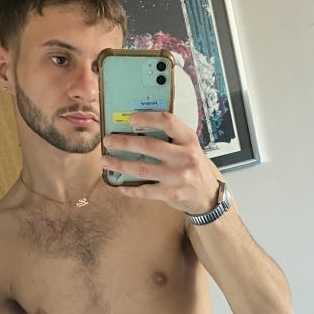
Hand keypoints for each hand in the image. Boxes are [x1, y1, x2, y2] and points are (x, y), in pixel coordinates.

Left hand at [102, 112, 220, 215]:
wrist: (207, 194)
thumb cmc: (193, 167)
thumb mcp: (188, 147)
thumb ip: (170, 137)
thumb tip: (136, 129)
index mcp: (188, 140)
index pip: (168, 121)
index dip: (147, 118)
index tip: (130, 119)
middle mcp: (185, 157)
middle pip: (150, 146)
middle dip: (124, 143)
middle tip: (108, 141)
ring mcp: (179, 177)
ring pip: (143, 169)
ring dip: (120, 165)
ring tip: (106, 162)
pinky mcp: (172, 194)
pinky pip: (146, 191)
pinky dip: (131, 189)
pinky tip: (120, 186)